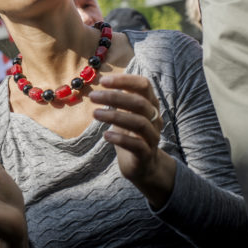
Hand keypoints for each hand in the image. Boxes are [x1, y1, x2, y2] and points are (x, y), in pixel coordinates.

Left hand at [90, 73, 175, 208]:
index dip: (125, 80)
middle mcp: (155, 119)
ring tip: (95, 114)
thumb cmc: (130, 135)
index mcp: (150, 105)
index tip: (103, 81)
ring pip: (139, 123)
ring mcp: (153, 137)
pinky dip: (120, 139)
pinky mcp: (146, 155)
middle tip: (93, 96)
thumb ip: (119, 100)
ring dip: (114, 116)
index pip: (144, 85)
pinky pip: (137, 145)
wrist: (143, 166)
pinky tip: (105, 135)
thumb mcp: (125, 114)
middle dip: (114, 97)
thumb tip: (101, 82)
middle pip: (139, 103)